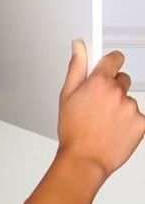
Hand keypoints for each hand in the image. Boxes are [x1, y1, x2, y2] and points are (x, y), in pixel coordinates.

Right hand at [57, 39, 144, 178]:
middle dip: (111, 87)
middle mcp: (117, 92)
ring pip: (127, 99)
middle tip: (97, 103)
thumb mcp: (66, 94)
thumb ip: (76, 66)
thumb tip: (79, 46)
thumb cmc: (73, 129)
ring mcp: (131, 108)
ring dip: (119, 106)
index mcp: (98, 81)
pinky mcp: (142, 123)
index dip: (110, 61)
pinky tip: (114, 128)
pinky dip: (128, 121)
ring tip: (103, 120)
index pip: (113, 58)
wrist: (85, 158)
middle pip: (121, 79)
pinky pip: (137, 115)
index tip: (108, 64)